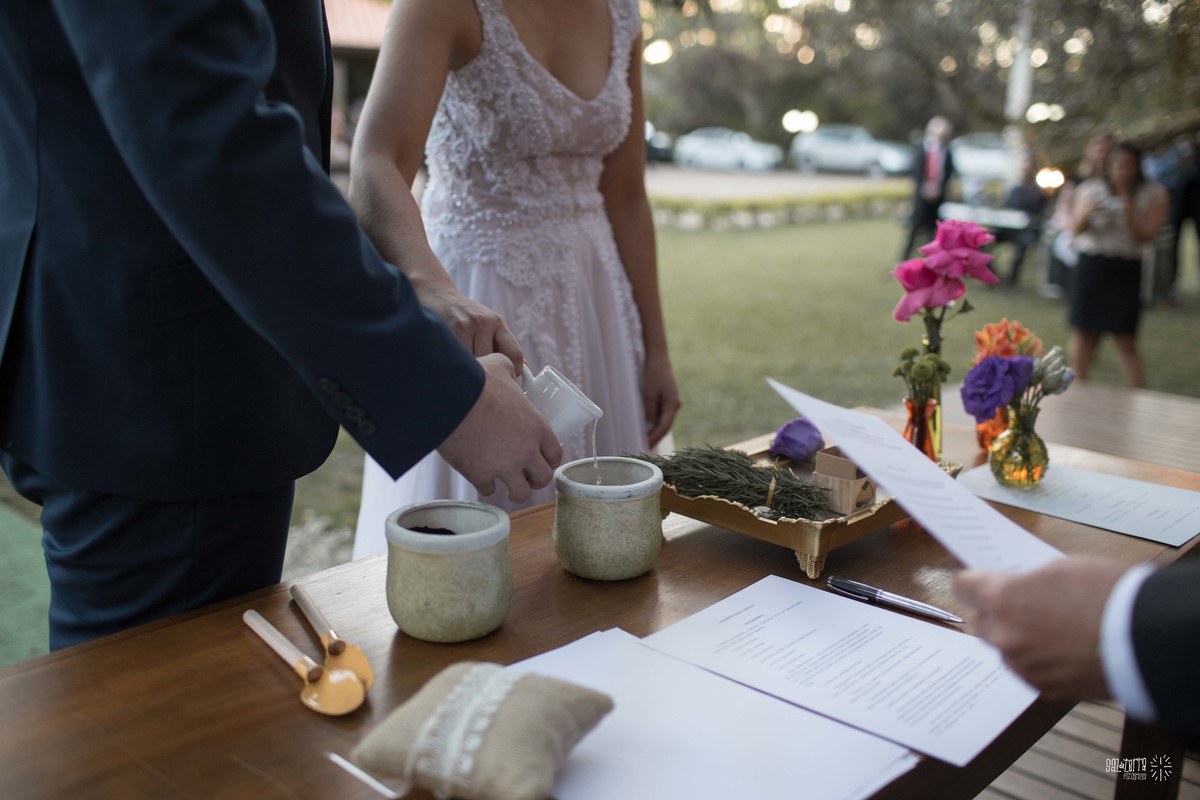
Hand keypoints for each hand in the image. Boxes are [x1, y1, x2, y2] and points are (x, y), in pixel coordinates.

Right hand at [417, 283, 522, 375]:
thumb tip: (524, 368)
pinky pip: (460, 359)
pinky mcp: (451, 331)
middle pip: (493, 362)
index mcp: (497, 322)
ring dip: (472, 373)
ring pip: (476, 363)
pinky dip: (459, 366)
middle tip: (483, 381)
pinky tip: (455, 365)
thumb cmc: (464, 317)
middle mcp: (484, 322)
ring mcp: (467, 325)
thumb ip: (503, 345)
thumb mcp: (487, 325)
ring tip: (467, 374)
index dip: (515, 372)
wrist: (436, 296)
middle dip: (489, 374)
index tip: (508, 381)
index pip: (515, 353)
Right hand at [438, 354, 562, 502]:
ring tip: (508, 488)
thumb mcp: (501, 366)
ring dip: (515, 491)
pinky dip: (485, 485)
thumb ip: (512, 370)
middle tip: (527, 477)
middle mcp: (526, 451)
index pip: (555, 454)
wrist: (449, 399)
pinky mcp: (481, 475)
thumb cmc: (477, 380)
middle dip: (536, 479)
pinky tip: (482, 478)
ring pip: (520, 493)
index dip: (550, 459)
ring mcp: (504, 466)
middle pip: (543, 478)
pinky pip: (489, 490)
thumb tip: (513, 369)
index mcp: (537, 427)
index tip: (543, 460)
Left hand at [642, 353, 679, 447]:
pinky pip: (661, 415)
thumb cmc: (653, 374)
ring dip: (655, 431)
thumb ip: (649, 411)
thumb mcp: (649, 394)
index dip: (655, 438)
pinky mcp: (667, 400)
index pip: (664, 427)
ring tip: (644, 440)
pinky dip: (655, 423)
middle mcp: (674, 406)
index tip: (646, 446)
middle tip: (643, 447)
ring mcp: (671, 403)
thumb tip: (649, 428)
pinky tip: (647, 428)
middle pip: (665, 426)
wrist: (658, 359)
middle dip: (655, 437)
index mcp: (672, 405)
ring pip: (663, 422)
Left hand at [954, 557, 1126, 700]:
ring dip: (1018, 640)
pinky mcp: (1042, 688)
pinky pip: (1027, 670)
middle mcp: (1004, 635)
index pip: (962, 587)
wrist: (1143, 637)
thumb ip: (1027, 580)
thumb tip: (1018, 587)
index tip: (980, 582)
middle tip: (1023, 606)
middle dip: (995, 614)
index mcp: (1002, 599)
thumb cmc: (1107, 594)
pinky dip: (1039, 661)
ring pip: (1004, 649)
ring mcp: (1022, 665)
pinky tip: (1064, 651)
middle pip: (980, 622)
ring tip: (1053, 631)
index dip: (973, 582)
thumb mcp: (1060, 568)